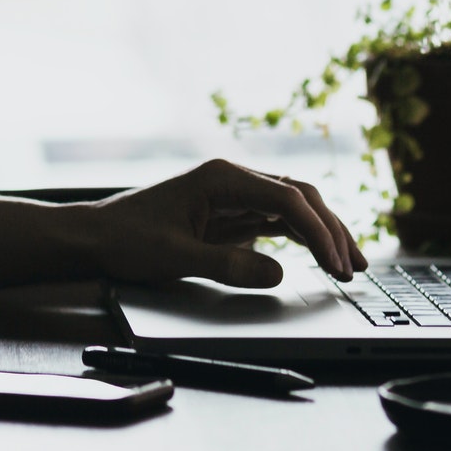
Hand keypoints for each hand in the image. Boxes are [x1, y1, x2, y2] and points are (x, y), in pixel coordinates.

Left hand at [83, 159, 365, 287]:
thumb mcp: (175, 257)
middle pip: (299, 197)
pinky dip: (302, 238)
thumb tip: (278, 272)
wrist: (96, 236)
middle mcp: (232, 179)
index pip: (286, 198)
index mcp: (221, 178)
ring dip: (323, 233)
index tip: (335, 262)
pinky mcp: (231, 214)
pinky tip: (321, 256)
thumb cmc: (127, 239)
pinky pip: (277, 221)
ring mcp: (234, 195)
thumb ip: (227, 264)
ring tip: (350, 264)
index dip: (317, 231)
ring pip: (293, 208)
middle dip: (331, 230)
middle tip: (354, 267)